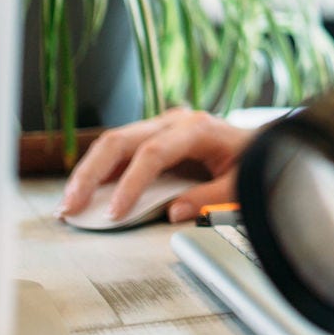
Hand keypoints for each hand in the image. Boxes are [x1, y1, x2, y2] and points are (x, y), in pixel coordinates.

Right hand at [56, 109, 256, 224]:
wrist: (265, 143)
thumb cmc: (255, 160)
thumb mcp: (241, 182)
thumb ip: (210, 198)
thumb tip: (174, 213)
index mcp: (197, 128)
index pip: (153, 152)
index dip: (130, 183)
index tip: (114, 213)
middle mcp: (175, 121)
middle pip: (121, 140)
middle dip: (91, 174)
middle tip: (70, 206)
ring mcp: (162, 126)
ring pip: (113, 142)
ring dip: (88, 173)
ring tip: (68, 204)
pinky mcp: (154, 137)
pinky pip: (121, 152)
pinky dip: (99, 172)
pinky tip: (83, 193)